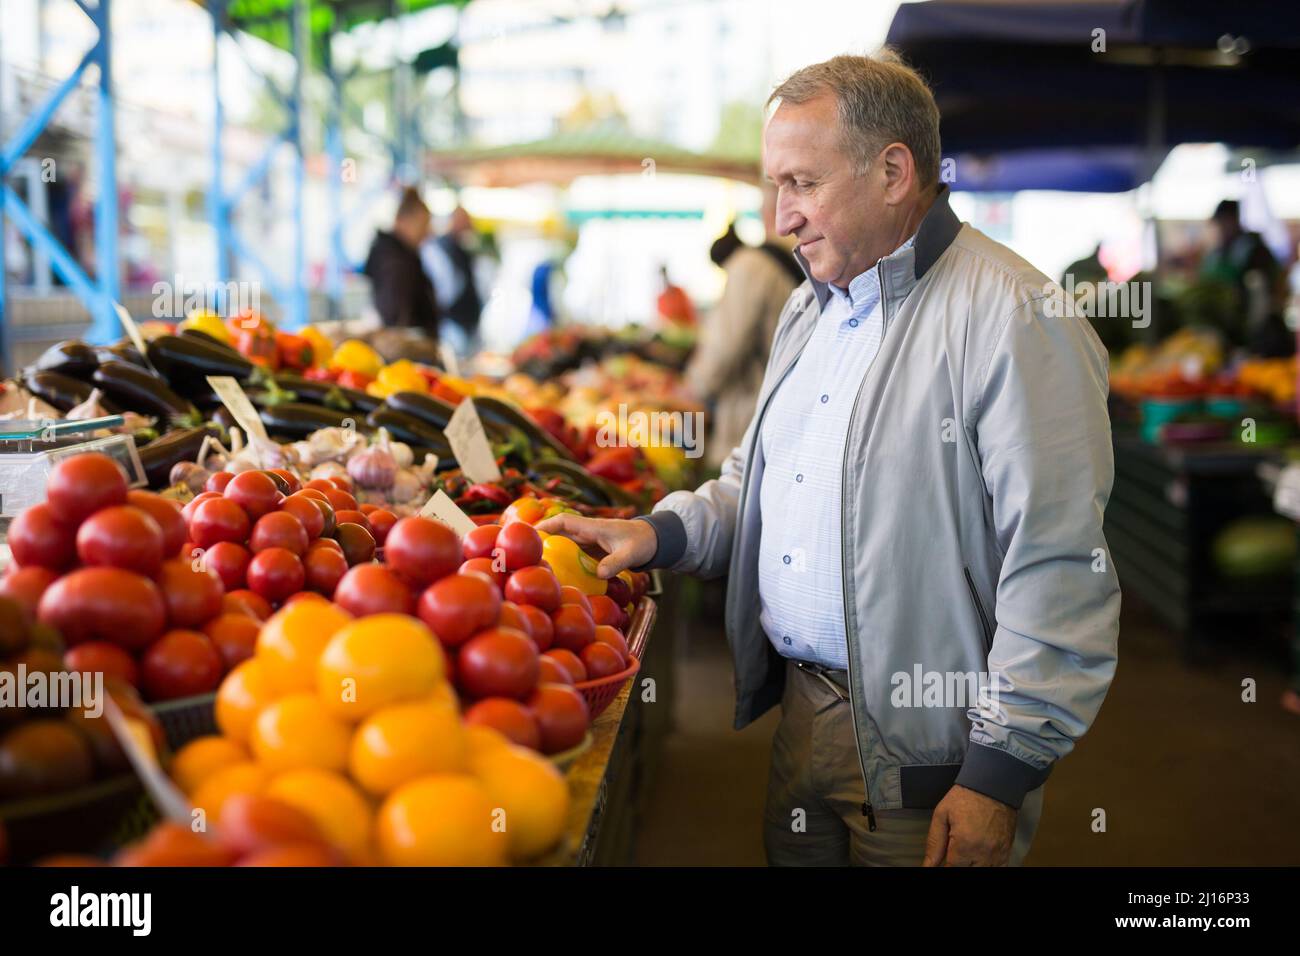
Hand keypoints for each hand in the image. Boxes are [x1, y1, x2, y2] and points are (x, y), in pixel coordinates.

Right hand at [534, 513, 656, 578]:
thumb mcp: (630, 553)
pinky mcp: (592, 551)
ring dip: (550, 550)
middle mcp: (587, 532)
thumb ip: (615, 563)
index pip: (564, 521)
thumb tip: (599, 574)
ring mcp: (589, 541)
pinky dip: (562, 560)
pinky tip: (555, 572)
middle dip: (541, 540)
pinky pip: (572, 553)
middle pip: (559, 532)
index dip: (547, 525)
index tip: (530, 534)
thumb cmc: (642, 542)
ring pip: (564, 543)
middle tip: (524, 554)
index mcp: (593, 527)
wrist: (653, 540)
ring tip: (533, 564)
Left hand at [922, 785, 1016, 866]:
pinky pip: (998, 868)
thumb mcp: (942, 815)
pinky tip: (979, 857)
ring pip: (983, 871)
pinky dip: (987, 865)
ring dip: (972, 865)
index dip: (945, 866)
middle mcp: (983, 854)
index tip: (944, 858)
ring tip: (966, 853)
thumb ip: (934, 843)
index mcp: (964, 845)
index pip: (951, 869)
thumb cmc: (965, 798)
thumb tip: (928, 865)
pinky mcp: (1006, 851)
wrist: (993, 786)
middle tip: (954, 853)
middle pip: (967, 871)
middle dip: (959, 864)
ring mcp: (997, 854)